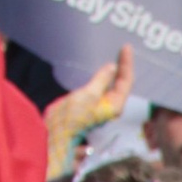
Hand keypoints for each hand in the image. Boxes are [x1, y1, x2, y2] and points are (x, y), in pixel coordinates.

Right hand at [45, 46, 134, 173]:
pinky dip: (103, 76)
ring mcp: (101, 106)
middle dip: (123, 67)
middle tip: (124, 49)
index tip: (126, 47)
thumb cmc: (71, 118)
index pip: (126, 81)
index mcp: (114, 106)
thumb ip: (101, 80)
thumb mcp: (87, 95)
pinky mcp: (91, 105)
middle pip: (122, 83)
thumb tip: (113, 67)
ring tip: (115, 55)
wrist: (55, 134)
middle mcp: (111, 107)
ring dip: (114, 71)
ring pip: (113, 85)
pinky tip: (100, 68)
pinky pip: (102, 87)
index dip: (126, 63)